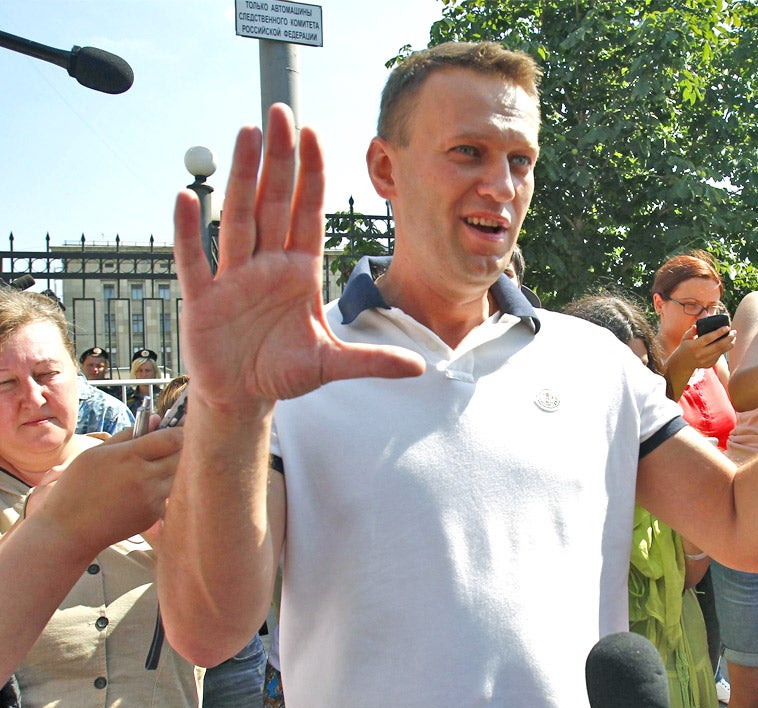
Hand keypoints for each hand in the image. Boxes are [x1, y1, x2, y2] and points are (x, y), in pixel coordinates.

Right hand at [31, 427, 183, 553]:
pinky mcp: (153, 514)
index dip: (180, 430)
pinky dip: (160, 489)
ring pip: (177, 475)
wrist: (69, 530)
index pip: (172, 438)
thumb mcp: (95, 453)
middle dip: (178, 448)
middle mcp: (146, 477)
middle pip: (181, 456)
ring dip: (170, 469)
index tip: (180, 426)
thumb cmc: (77, 487)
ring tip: (147, 470)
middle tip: (167, 446)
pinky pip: (167, 495)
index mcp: (129, 456)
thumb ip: (128, 434)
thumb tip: (155, 419)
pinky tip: (138, 492)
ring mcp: (152, 498)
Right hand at [173, 103, 424, 414]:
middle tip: (280, 112)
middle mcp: (267, 265)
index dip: (312, 174)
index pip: (308, 213)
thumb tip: (421, 366)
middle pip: (274, 203)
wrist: (244, 396)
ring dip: (240, 177)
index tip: (314, 134)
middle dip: (279, 159)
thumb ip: (372, 361)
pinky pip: (195, 261)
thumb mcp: (332, 364)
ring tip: (244, 134)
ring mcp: (234, 278)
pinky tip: (187, 198)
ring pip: (238, 219)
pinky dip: (191, 233)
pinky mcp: (204, 300)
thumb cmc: (284, 371)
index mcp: (299, 271)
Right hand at [667, 325, 734, 372]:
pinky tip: (728, 343)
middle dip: (729, 338)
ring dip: (730, 344)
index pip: (708, 338)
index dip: (719, 332)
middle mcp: (701, 354)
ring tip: (734, 337)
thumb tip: (697, 325)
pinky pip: (719, 356)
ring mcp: (706, 360)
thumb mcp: (684, 338)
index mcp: (694, 346)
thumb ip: (691, 331)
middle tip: (734, 332)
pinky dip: (725, 349)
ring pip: (721, 351)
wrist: (683, 364)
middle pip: (718, 346)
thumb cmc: (685, 347)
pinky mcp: (709, 364)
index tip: (727, 327)